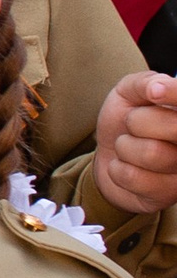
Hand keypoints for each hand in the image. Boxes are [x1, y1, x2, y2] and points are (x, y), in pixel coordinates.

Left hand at [93, 72, 176, 216]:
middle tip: (132, 123)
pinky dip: (118, 169)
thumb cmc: (125, 119)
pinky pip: (134, 177)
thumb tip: (159, 87)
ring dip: (125, 147)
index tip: (154, 93)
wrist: (108, 154)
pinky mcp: (168, 194)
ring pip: (151, 153)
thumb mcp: (129, 92)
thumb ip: (144, 83)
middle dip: (139, 121)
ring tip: (127, 147)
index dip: (174, 95)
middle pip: (174, 127)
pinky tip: (124, 167)